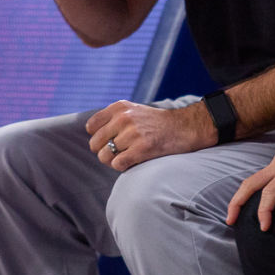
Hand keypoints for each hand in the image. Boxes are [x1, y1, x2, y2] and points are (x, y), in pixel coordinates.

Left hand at [86, 100, 215, 170]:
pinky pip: (117, 164)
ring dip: (112, 161)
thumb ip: (112, 118)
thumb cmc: (156, 123)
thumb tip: (91, 135)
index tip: (110, 140)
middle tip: (118, 152)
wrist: (184, 128)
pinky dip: (122, 167)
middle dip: (104, 151)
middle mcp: (124, 118)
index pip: (91, 127)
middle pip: (95, 144)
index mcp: (119, 107)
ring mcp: (132, 134)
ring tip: (126, 157)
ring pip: (104, 156)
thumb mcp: (133, 111)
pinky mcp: (141, 149)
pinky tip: (132, 161)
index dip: (98, 137)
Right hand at [226, 105, 274, 229]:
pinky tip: (258, 199)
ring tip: (237, 214)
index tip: (263, 227)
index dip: (264, 211)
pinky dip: (254, 188)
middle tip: (230, 221)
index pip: (270, 193)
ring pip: (253, 178)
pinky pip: (262, 175)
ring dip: (243, 195)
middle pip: (249, 184)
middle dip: (237, 202)